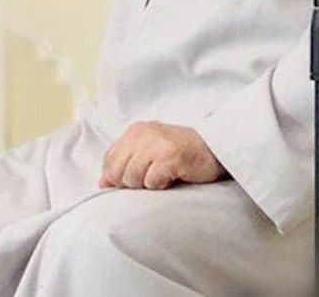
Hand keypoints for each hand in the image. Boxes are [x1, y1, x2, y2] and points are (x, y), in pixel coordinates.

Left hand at [99, 122, 222, 190]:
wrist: (215, 149)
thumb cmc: (182, 154)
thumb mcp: (149, 151)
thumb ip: (126, 162)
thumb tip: (103, 183)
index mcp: (135, 132)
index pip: (109, 161)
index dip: (115, 178)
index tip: (131, 183)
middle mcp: (143, 134)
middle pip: (117, 171)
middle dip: (131, 183)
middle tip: (150, 180)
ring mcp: (157, 144)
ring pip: (132, 178)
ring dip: (146, 185)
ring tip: (162, 178)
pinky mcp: (171, 157)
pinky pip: (152, 181)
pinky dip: (160, 186)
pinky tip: (171, 179)